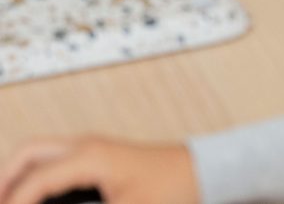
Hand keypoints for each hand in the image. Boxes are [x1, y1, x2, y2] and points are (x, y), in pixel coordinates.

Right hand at [0, 137, 198, 203]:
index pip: (32, 182)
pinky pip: (56, 164)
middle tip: (2, 203)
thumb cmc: (171, 190)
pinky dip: (39, 180)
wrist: (204, 173)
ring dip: (21, 178)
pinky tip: (38, 200)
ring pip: (39, 157)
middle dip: (6, 180)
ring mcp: (92, 150)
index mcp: (87, 157)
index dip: (14, 202)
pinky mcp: (99, 159)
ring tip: (14, 202)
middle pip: (27, 154)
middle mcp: (85, 146)